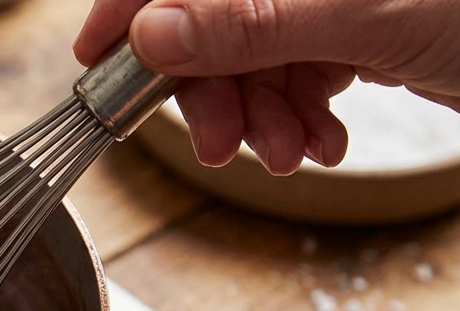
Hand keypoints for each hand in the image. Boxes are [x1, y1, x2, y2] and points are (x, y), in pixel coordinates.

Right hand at [72, 0, 459, 174]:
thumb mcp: (360, 11)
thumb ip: (248, 19)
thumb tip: (152, 31)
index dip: (132, 15)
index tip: (99, 67)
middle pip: (206, 24)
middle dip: (212, 92)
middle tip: (225, 142)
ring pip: (245, 62)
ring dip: (258, 118)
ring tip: (291, 148)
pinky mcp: (348, 32)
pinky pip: (289, 79)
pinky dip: (294, 119)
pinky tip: (320, 138)